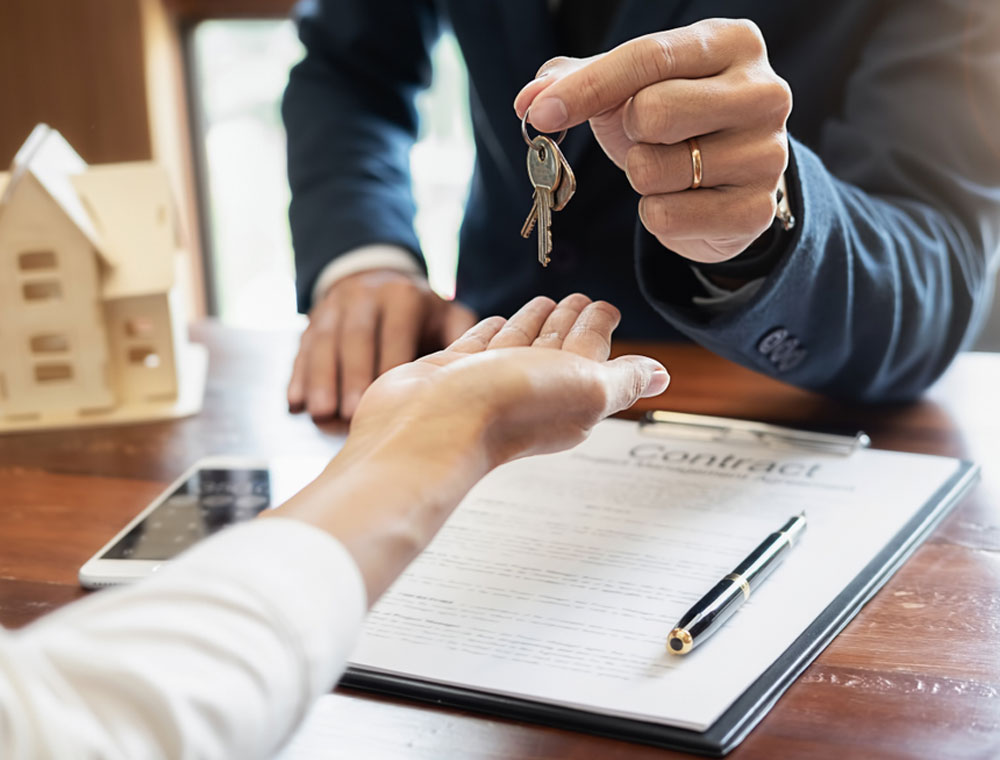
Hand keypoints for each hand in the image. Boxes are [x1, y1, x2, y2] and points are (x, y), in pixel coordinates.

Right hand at [271, 294, 669, 599]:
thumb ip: (623, 379)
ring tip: (546, 302)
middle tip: (580, 296)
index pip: (592, 351)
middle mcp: (531, 389)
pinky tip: (497, 322)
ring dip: (535, 322)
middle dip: (571, 320)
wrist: (429, 427)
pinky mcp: (452, 372)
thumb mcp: (586, 388)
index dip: (600, 326)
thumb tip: (661, 377)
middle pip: (558, 345)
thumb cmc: (506, 410)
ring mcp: (489, 381)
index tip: (607, 306)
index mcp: (569, 395)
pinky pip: (479, 344)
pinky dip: (492, 331)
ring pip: (521, 342)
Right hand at [287, 269, 476, 420]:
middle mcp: (366, 297)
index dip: (389, 366)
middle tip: (349, 414)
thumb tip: (484, 367)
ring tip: (320, 414)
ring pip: (324, 343)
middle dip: (350, 375)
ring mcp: (335, 307)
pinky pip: (301, 348)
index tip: (389, 400)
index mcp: (403, 297)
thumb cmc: (421, 312)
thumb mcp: (446, 313)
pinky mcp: (312, 321)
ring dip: (320, 378)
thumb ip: (463, 337)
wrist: (378, 277)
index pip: (395, 333)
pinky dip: (297, 376)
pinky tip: (294, 404)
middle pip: (355, 337)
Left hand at [514, 19, 791, 263]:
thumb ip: (574, 81)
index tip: (542, 114)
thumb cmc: (673, 121)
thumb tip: (528, 101)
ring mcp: (768, 155)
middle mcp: (764, 92)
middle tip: (644, 135)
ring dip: (641, 176)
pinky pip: (667, 216)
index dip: (587, 88)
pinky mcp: (756, 210)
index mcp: (733, 43)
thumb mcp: (627, 88)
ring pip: (655, 170)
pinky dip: (655, 214)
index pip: (648, 57)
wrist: (725, 184)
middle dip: (628, 132)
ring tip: (669, 168)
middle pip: (654, 112)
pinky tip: (682, 200)